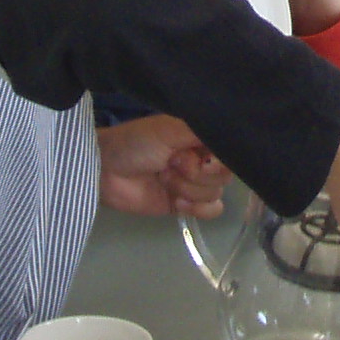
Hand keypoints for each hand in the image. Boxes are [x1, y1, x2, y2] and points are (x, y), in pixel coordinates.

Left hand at [97, 115, 229, 216]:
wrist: (105, 171)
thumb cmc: (135, 143)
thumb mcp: (169, 128)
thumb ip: (202, 132)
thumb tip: (233, 139)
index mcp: (200, 137)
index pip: (230, 150)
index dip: (216, 159)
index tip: (196, 156)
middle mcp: (201, 159)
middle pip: (224, 175)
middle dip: (196, 173)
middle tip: (170, 163)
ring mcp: (194, 183)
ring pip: (216, 193)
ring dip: (188, 188)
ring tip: (164, 178)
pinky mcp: (186, 205)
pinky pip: (212, 211)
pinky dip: (196, 208)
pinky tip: (176, 200)